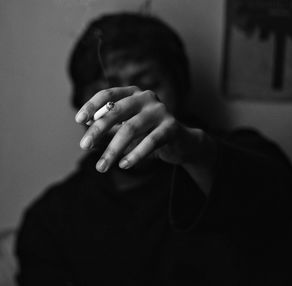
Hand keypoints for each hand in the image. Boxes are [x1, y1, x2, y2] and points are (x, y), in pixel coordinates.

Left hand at [75, 86, 191, 171]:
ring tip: (101, 166)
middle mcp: (146, 98)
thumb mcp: (126, 129)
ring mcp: (160, 111)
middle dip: (98, 129)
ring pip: (131, 129)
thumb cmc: (149, 133)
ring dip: (113, 150)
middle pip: (116, 111)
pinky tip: (124, 165)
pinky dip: (135, 155)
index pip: (108, 94)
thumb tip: (88, 136)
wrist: (181, 142)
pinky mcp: (171, 127)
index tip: (79, 120)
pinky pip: (150, 141)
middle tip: (83, 146)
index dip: (92, 106)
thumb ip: (110, 130)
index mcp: (133, 94)